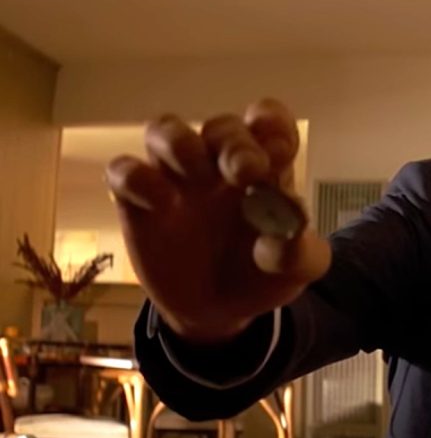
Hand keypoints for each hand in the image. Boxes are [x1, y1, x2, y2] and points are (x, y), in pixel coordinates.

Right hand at [105, 99, 330, 341]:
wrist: (222, 315)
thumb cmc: (262, 275)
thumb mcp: (297, 269)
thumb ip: (300, 248)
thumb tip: (292, 217)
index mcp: (264, 167)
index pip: (268, 121)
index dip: (272, 123)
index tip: (280, 150)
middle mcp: (218, 163)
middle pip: (221, 127)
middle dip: (234, 142)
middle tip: (246, 171)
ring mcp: (176, 178)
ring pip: (164, 130)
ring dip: (180, 143)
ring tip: (198, 174)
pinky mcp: (138, 202)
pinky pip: (123, 172)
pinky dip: (136, 177)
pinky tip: (161, 203)